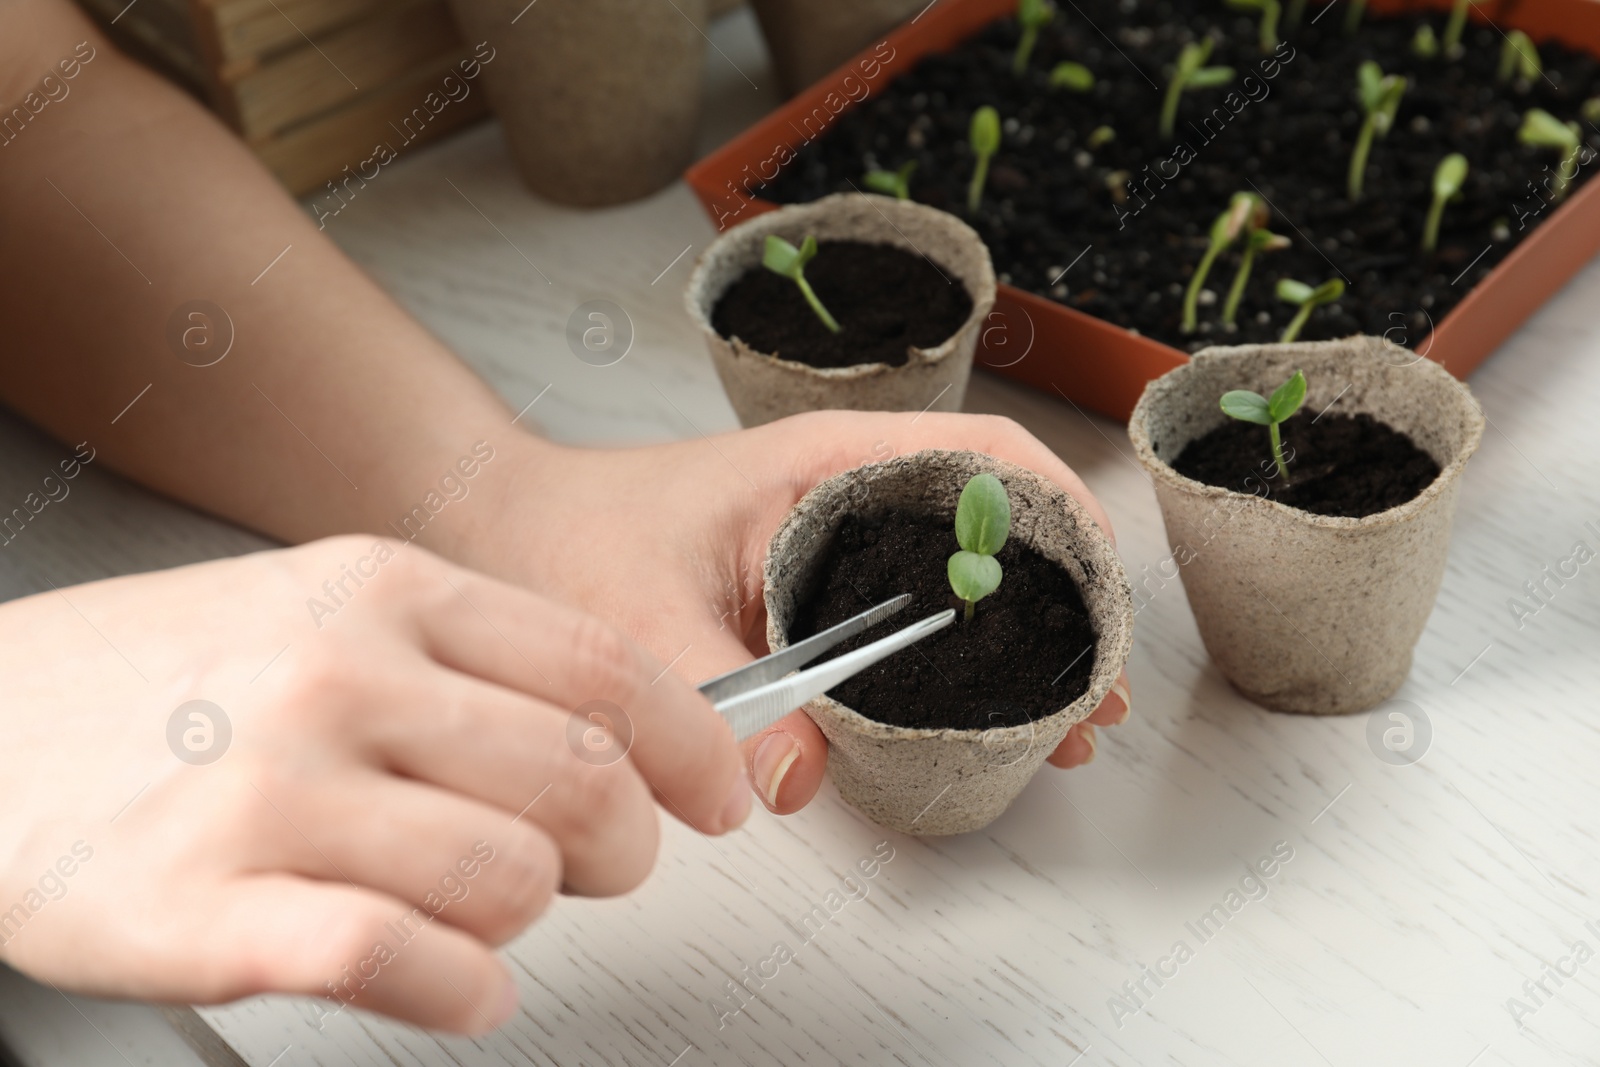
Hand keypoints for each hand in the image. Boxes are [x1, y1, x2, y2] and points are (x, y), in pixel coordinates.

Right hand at [0, 537, 744, 1032]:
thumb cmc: (164, 680)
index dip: (695, 745)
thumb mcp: (321, 612)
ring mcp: (271, 790)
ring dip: (529, 918)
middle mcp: (337, 677)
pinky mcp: (209, 906)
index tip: (720, 792)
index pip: (606, 668)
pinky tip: (457, 985)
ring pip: (510, 877)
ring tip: (481, 914)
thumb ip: (469, 660)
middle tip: (598, 866)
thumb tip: (626, 733)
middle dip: (624, 845)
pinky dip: (463, 989)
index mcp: (383, 593)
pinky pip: (401, 961)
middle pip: (584, 781)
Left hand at [466, 411, 1131, 816]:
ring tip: (1065, 723)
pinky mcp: (817, 587)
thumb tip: (796, 781)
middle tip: (1092, 694)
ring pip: (962, 578)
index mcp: (824, 460)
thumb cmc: (565, 534)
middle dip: (1062, 603)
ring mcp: (836, 539)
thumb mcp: (637, 616)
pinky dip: (962, 663)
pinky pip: (914, 616)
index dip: (1058, 519)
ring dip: (1022, 642)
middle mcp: (846, 490)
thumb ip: (714, 695)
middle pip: (996, 527)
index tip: (1094, 599)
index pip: (983, 458)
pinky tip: (981, 723)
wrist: (507, 527)